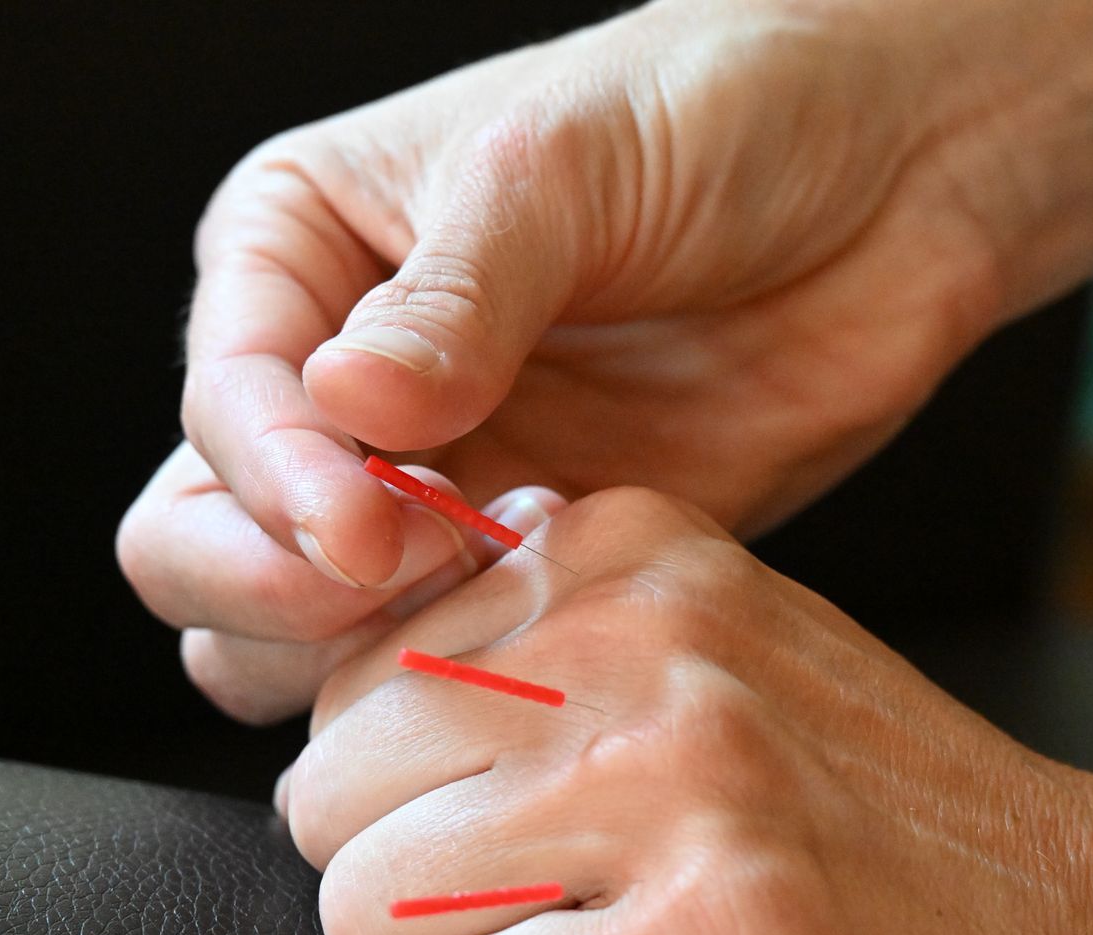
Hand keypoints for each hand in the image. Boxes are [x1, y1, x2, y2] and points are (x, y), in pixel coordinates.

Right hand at [118, 0, 1012, 720]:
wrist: (887, 174)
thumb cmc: (710, 112)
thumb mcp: (558, 169)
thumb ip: (451, 303)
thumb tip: (347, 400)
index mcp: (300, 261)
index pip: (220, 410)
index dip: (276, 487)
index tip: (365, 533)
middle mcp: (342, 385)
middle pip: (205, 545)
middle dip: (281, 588)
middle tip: (413, 575)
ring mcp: (434, 485)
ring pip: (305, 632)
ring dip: (372, 644)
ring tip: (500, 575)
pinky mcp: (531, 558)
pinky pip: (456, 657)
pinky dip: (487, 665)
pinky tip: (570, 597)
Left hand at [278, 487, 1092, 934]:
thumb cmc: (908, 850)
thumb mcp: (728, 676)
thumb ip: (548, 657)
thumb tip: (338, 717)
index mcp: (628, 550)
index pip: (345, 681)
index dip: (408, 797)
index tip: (532, 840)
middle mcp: (643, 635)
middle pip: (327, 799)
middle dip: (410, 896)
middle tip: (567, 926)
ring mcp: (686, 779)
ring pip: (365, 912)